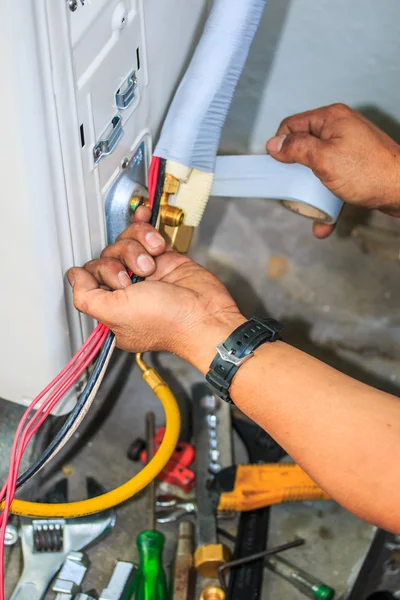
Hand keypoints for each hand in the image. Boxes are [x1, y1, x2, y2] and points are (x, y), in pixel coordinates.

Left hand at [67, 207, 243, 371]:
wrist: (206, 314)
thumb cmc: (169, 321)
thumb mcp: (116, 313)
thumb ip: (87, 296)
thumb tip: (74, 277)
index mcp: (112, 311)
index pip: (89, 278)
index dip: (100, 273)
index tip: (118, 283)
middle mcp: (127, 293)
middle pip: (107, 256)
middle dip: (123, 258)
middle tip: (139, 275)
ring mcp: (145, 274)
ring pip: (126, 242)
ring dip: (138, 245)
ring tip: (154, 260)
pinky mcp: (163, 260)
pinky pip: (145, 236)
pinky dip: (144, 227)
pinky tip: (145, 218)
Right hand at [266, 103, 399, 237]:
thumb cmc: (369, 173)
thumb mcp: (324, 159)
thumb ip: (296, 148)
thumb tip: (274, 144)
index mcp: (331, 119)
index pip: (292, 125)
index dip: (280, 146)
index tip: (277, 168)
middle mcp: (339, 129)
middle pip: (303, 146)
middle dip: (295, 173)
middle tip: (292, 189)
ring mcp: (348, 147)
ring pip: (317, 166)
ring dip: (310, 191)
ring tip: (309, 208)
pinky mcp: (355, 165)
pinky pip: (332, 178)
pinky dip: (326, 197)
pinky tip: (324, 218)